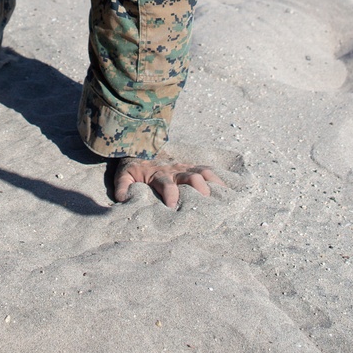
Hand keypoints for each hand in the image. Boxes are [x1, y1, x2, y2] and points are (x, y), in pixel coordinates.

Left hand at [110, 153, 224, 209]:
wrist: (140, 145)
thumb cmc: (133, 167)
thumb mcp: (124, 177)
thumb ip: (123, 188)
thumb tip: (124, 200)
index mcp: (158, 175)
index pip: (167, 185)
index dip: (171, 195)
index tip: (173, 207)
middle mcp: (174, 171)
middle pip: (191, 177)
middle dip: (200, 189)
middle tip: (206, 203)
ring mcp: (185, 167)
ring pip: (203, 172)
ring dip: (214, 184)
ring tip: (225, 196)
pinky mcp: (191, 166)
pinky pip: (207, 170)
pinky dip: (219, 179)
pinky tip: (229, 188)